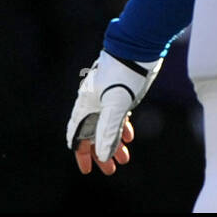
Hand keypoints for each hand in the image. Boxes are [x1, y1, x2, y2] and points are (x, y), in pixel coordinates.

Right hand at [66, 50, 162, 175]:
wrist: (138, 47)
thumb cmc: (124, 73)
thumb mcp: (116, 104)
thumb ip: (108, 130)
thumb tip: (102, 155)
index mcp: (86, 104)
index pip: (77, 134)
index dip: (81, 153)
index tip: (88, 169)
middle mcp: (93, 102)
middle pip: (93, 133)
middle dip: (101, 153)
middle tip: (110, 170)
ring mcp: (107, 98)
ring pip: (107, 126)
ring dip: (114, 143)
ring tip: (124, 159)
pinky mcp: (121, 93)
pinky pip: (117, 116)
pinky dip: (122, 128)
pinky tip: (129, 137)